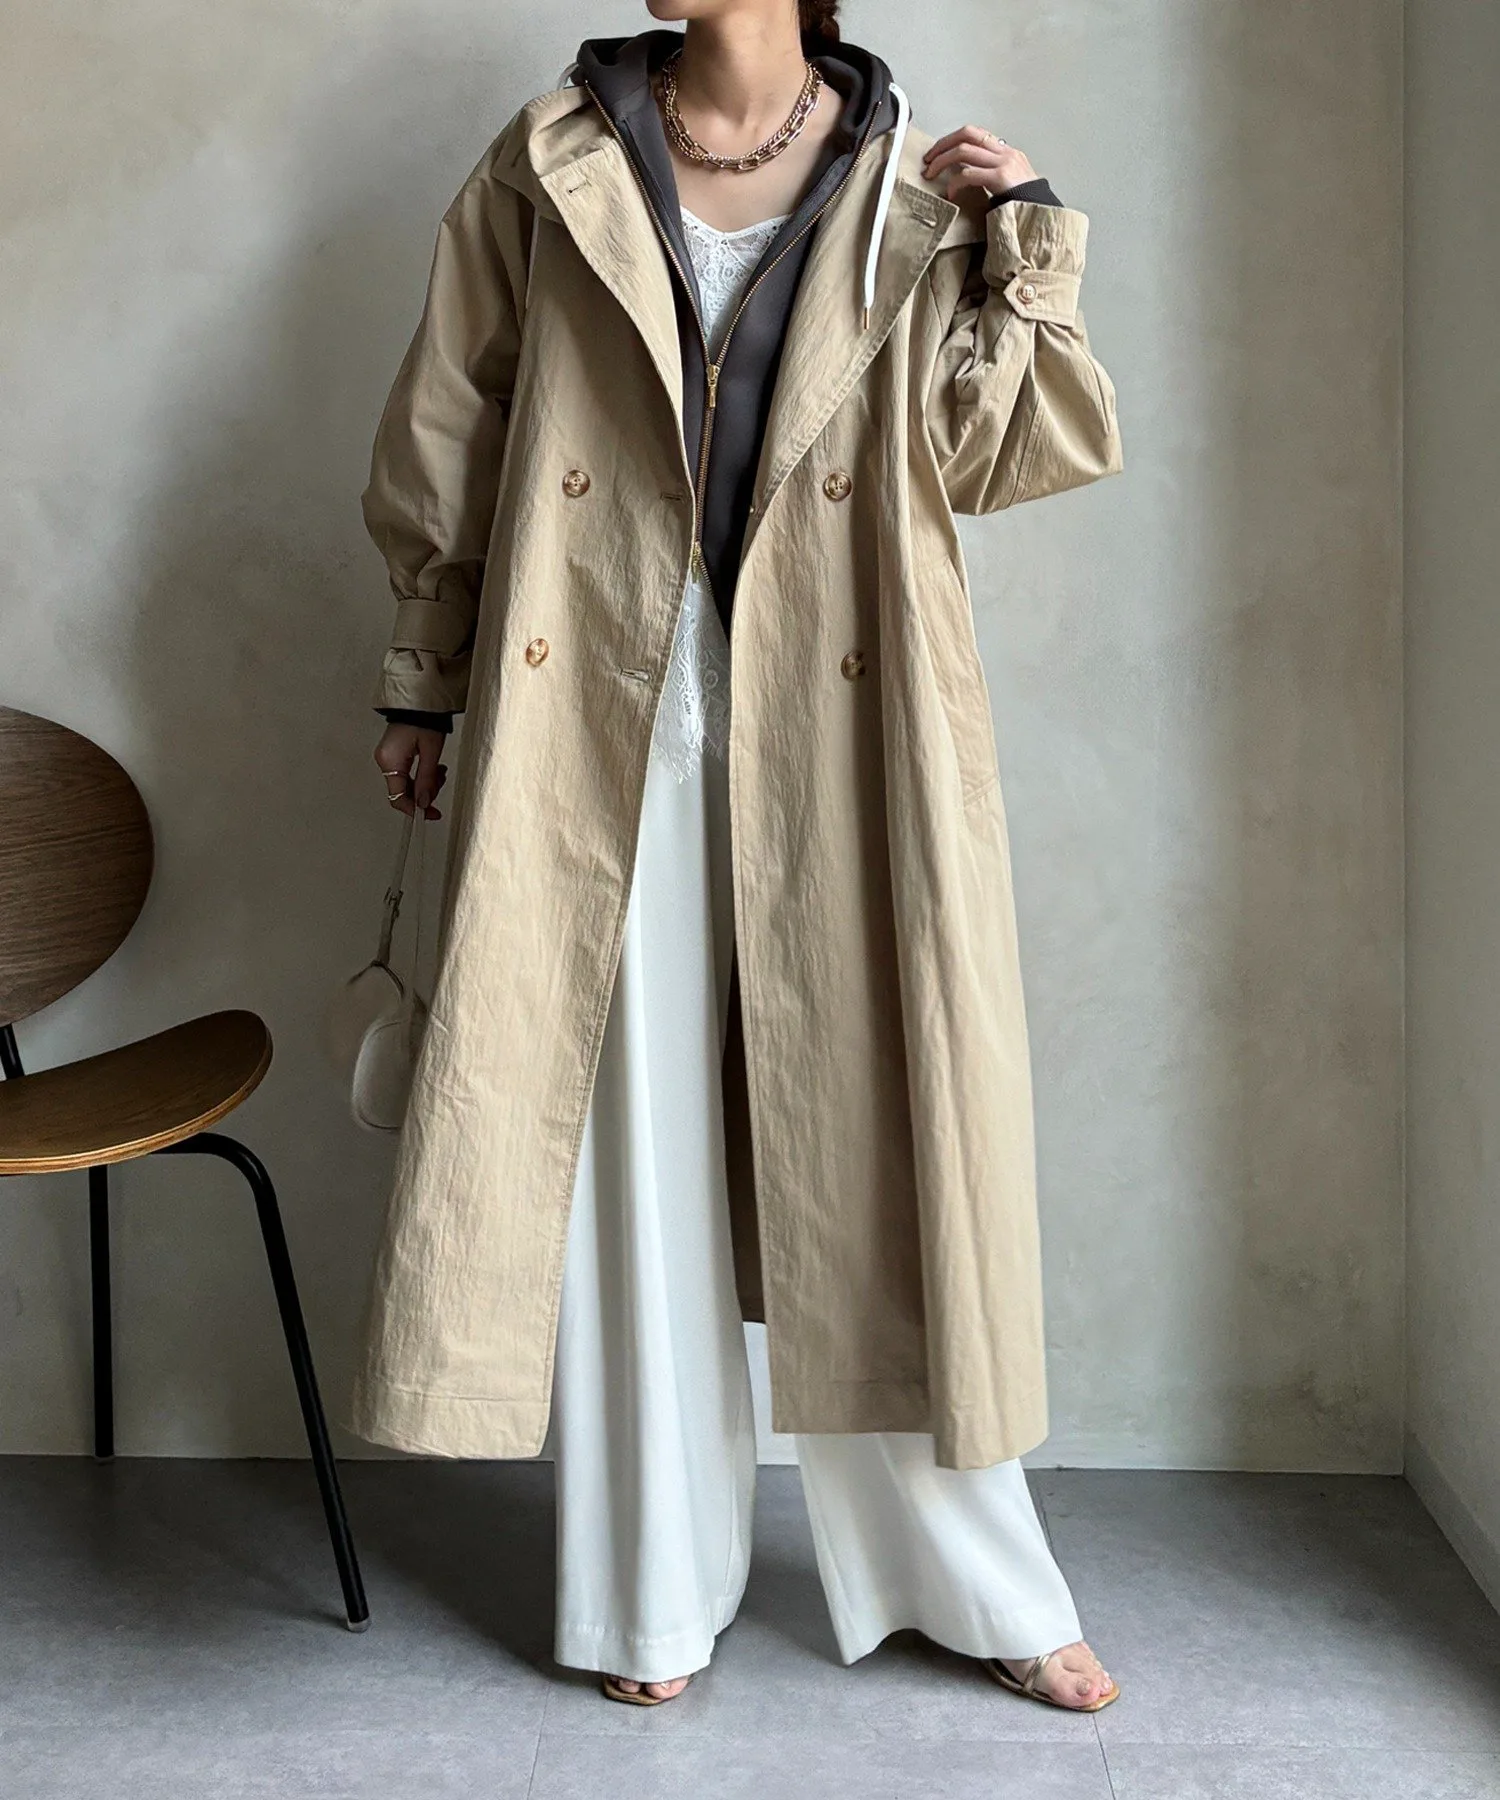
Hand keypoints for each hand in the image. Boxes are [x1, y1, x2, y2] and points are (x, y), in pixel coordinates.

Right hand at [375, 723, 447, 819]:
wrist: (420, 702)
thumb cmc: (424, 721)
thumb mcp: (431, 752)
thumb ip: (427, 780)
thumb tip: (424, 802)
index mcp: (390, 761)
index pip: (398, 796)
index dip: (415, 809)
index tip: (431, 813)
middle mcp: (384, 761)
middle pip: (403, 791)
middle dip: (424, 792)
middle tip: (441, 782)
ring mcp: (388, 757)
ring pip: (407, 783)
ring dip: (425, 782)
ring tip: (440, 770)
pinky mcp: (394, 754)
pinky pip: (406, 773)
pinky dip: (420, 774)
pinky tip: (433, 767)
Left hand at [922, 125, 1037, 200]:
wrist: (1044, 213)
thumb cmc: (1026, 204)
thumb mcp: (1011, 182)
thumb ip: (992, 174)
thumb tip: (968, 175)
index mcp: (1006, 151)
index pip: (975, 133)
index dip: (952, 139)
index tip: (938, 152)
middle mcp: (1004, 152)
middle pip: (967, 134)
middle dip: (943, 144)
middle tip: (928, 160)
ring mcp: (1003, 163)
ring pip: (963, 150)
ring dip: (942, 161)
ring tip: (930, 174)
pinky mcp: (1000, 178)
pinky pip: (968, 174)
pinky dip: (954, 183)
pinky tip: (950, 194)